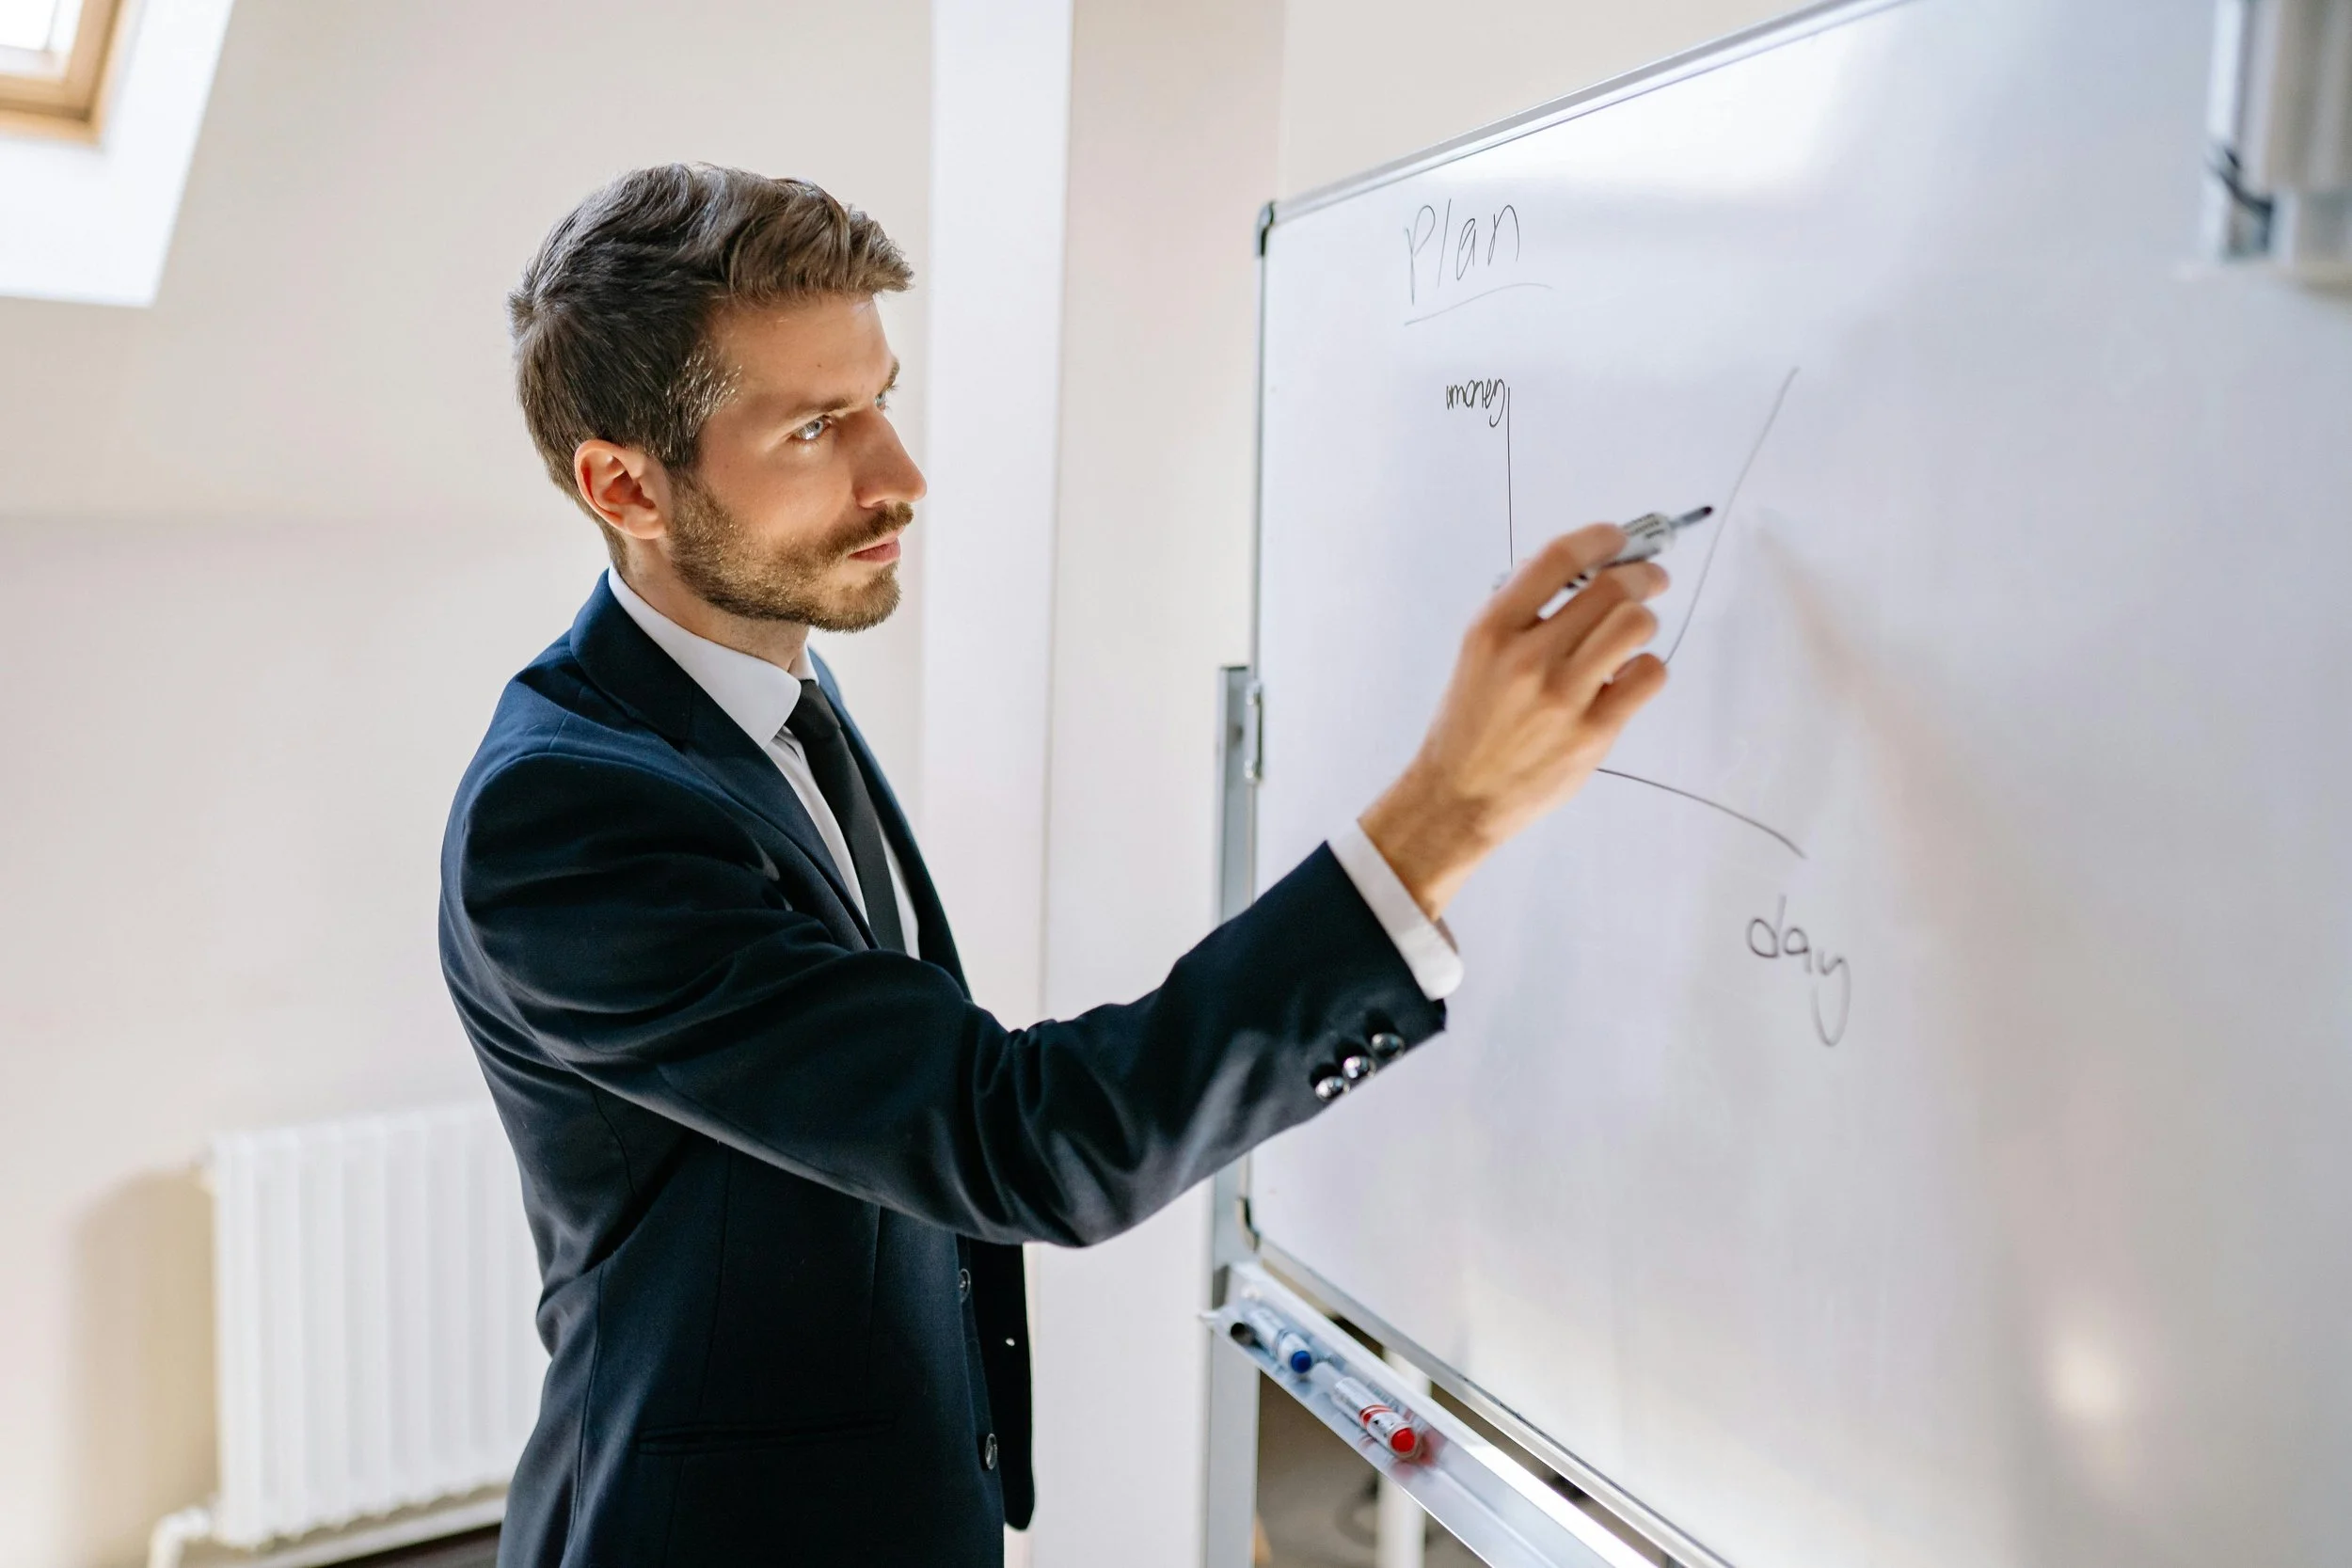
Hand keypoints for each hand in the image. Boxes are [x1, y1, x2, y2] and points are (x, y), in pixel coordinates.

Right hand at [1359, 525, 1669, 919]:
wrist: (1459, 795)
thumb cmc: (1469, 723)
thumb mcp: (1477, 655)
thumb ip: (1522, 614)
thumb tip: (1586, 573)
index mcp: (1492, 630)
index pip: (1557, 559)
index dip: (1599, 538)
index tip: (1618, 537)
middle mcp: (1528, 657)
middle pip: (1610, 588)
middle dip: (1641, 574)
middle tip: (1649, 579)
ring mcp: (1563, 695)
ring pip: (1635, 625)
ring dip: (1644, 619)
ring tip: (1633, 632)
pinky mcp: (1593, 732)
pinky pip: (1647, 675)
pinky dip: (1645, 668)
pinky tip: (1627, 677)